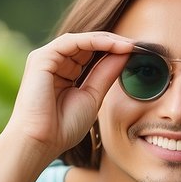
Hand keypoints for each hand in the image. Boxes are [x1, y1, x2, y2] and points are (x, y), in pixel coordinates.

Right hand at [2, 31, 134, 159]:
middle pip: (88, 44)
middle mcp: (55, 63)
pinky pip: (72, 42)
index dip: (115, 52)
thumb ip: (106, 74)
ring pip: (81, 40)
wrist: (42, 141)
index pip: (92, 54)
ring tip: (129, 45)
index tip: (139, 54)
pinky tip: (114, 46)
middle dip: (114, 43)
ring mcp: (46, 59)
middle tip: (138, 46)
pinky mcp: (41, 58)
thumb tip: (124, 54)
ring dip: (107, 40)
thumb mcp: (93, 96)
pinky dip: (94, 41)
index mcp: (65, 73)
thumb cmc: (63, 126)